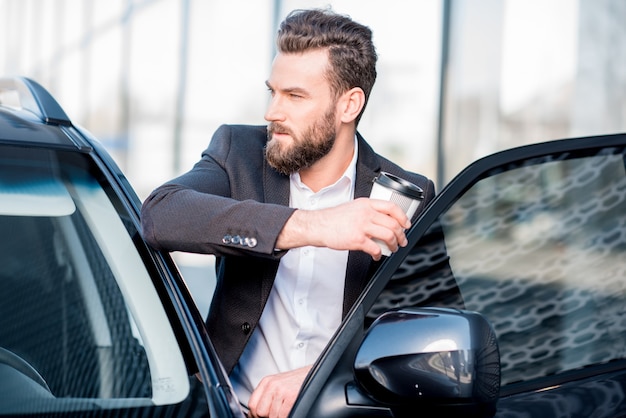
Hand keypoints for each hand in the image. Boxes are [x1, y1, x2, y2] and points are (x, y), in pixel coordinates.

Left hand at [247, 365, 311, 417]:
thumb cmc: (298, 381)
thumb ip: (267, 396)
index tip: (263, 417)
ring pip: (272, 416)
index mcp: (267, 382)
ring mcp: (282, 391)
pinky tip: (291, 410)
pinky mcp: (291, 397)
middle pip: (260, 412)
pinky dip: (287, 416)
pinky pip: (282, 416)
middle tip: (277, 413)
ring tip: (286, 410)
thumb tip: (257, 413)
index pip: (252, 405)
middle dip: (268, 417)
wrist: (316, 372)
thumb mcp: (278, 385)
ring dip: (279, 416)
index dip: (256, 415)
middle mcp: (273, 385)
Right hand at [276, 198, 410, 259]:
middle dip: (401, 235)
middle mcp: (366, 213)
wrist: (319, 225)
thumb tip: (382, 220)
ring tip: (393, 248)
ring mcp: (362, 226)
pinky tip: (377, 256)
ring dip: (394, 244)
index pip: (392, 207)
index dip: (403, 217)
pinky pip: (375, 249)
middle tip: (402, 241)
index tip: (406, 224)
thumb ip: (368, 211)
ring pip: (388, 236)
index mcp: (366, 204)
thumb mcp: (353, 207)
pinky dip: (379, 254)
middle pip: (393, 224)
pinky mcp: (357, 240)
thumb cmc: (333, 218)